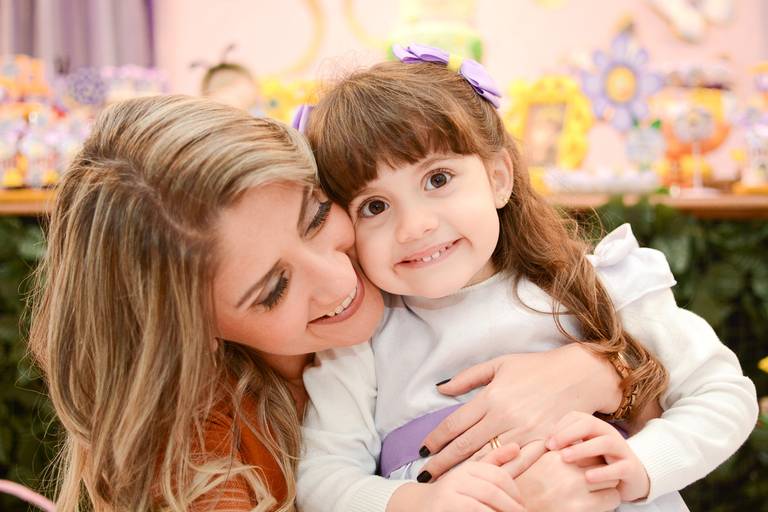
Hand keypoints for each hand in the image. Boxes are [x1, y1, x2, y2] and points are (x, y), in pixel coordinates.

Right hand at [388, 444, 525, 511]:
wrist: (414, 507)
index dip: (514, 490)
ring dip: (503, 508)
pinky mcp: (444, 503)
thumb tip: (516, 446)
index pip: (498, 474)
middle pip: (493, 487)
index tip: (523, 504)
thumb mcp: (471, 477)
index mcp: (468, 467)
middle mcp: (458, 475)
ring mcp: (449, 490)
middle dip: (511, 503)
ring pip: (486, 498)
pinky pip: (474, 508)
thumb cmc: (450, 494)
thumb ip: (493, 462)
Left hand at [420, 344, 621, 479]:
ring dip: (466, 472)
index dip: (436, 440)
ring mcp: (525, 433)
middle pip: (466, 446)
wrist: (578, 375)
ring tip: (449, 482)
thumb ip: (468, 378)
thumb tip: (441, 389)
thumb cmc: (536, 367)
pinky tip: (486, 483)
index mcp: (491, 397)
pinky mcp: (542, 444)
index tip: (424, 449)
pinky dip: (499, 475)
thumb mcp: (499, 365)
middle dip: (443, 463)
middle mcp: (505, 417)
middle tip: (425, 474)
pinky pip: (517, 465)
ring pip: (488, 460)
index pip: (455, 424)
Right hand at [516, 450, 619, 511]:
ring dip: (607, 485)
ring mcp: (574, 488)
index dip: (589, 459)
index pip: (587, 448)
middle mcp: (565, 468)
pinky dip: (608, 502)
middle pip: (601, 461)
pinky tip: (597, 505)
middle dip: (600, 470)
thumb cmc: (523, 491)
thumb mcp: (527, 463)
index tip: (586, 468)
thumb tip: (554, 438)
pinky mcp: (581, 508)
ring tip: (597, 493)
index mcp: (554, 456)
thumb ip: (542, 448)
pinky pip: (612, 498)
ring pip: (611, 478)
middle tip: (595, 481)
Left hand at [546, 411, 649, 501]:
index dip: (560, 427)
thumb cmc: (598, 463)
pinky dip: (603, 472)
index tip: (546, 443)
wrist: (631, 478)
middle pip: (589, 424)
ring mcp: (622, 449)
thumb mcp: (582, 451)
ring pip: (605, 442)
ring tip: (565, 458)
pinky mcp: (631, 468)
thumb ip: (566, 444)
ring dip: (583, 449)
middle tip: (551, 447)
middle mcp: (609, 434)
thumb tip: (542, 443)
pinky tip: (588, 478)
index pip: (576, 417)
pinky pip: (619, 468)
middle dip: (568, 433)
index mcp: (595, 427)